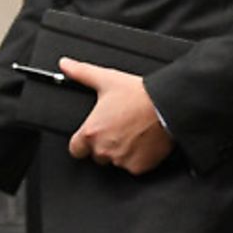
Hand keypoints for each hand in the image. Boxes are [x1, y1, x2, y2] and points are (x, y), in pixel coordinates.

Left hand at [61, 57, 172, 174]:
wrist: (167, 106)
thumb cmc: (138, 95)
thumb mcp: (105, 80)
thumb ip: (81, 73)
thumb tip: (65, 65)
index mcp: (91, 132)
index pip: (76, 149)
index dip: (83, 142)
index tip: (92, 135)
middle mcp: (103, 149)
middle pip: (97, 155)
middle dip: (104, 145)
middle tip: (118, 129)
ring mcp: (121, 160)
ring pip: (115, 161)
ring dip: (120, 152)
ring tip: (132, 133)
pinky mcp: (138, 167)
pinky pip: (133, 167)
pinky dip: (137, 158)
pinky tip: (142, 142)